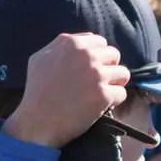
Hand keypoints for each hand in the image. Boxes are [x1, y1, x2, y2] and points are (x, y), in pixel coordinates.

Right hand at [3, 33, 131, 148]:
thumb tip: (85, 39)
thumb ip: (61, 44)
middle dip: (109, 67)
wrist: (38, 121)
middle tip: (98, 81)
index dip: (98, 55)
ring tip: (102, 92)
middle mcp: (87, 57)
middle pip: (115, 55)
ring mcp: (97, 76)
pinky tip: (101, 105)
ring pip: (123, 74)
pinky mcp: (104, 96)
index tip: (92, 67)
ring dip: (115, 83)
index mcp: (72, 44)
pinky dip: (114, 101)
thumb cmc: (37, 90)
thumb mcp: (40, 58)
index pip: (100, 41)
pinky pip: (122, 93)